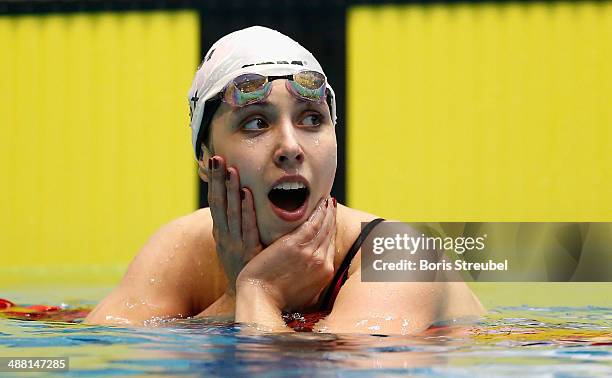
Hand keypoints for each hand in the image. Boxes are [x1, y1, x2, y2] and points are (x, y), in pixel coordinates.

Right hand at [207, 155, 261, 295]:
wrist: (248, 296)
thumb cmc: (244, 266)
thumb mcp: (234, 243)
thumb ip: (236, 223)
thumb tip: (238, 201)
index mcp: (221, 231)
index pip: (215, 200)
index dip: (213, 180)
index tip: (213, 159)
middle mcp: (224, 235)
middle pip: (218, 202)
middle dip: (217, 179)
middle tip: (217, 157)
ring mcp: (235, 242)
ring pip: (231, 210)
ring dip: (230, 188)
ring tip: (230, 169)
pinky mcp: (249, 250)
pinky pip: (247, 226)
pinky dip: (246, 208)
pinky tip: (247, 193)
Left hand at [235, 196, 336, 311]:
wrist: (261, 300)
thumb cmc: (275, 299)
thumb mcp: (302, 293)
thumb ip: (313, 282)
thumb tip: (316, 277)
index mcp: (325, 273)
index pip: (331, 245)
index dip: (331, 230)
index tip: (330, 218)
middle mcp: (322, 262)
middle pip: (330, 233)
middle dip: (331, 217)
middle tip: (330, 203)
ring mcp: (310, 253)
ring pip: (324, 226)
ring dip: (326, 211)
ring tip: (325, 200)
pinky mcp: (296, 244)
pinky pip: (312, 222)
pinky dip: (318, 211)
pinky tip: (318, 201)